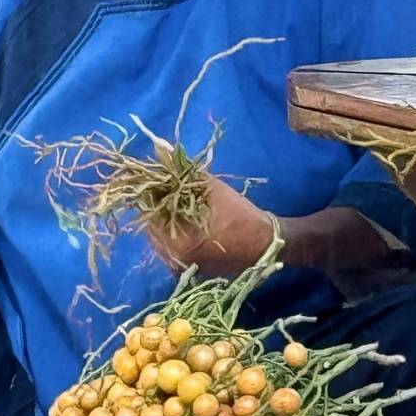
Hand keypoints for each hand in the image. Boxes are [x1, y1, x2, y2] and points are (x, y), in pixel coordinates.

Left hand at [148, 173, 276, 276]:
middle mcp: (173, 259)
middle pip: (151, 225)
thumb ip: (182, 170)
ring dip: (165, 216)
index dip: (152, 191)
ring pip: (160, 235)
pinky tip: (185, 216)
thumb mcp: (211, 188)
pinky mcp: (189, 267)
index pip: (148, 212)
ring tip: (178, 200)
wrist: (267, 244)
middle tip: (168, 186)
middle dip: (157, 204)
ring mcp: (180, 266)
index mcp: (176, 243)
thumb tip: (159, 147)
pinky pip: (171, 244)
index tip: (159, 177)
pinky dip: (174, 228)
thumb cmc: (240, 216)